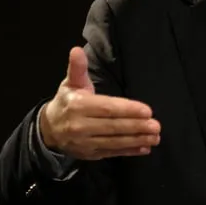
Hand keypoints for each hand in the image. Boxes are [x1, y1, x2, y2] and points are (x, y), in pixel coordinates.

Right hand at [39, 47, 160, 159]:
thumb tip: (77, 50)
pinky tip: (144, 149)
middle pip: (113, 126)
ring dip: (137, 140)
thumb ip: (77, 68)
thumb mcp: (71, 83)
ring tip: (155, 137)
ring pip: (114, 142)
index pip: (107, 108)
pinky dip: (129, 152)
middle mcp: (80, 126)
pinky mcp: (90, 154)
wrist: (49, 129)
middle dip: (136, 126)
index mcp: (78, 105)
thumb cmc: (67, 101)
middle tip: (156, 126)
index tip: (147, 110)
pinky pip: (112, 153)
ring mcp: (85, 142)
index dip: (128, 109)